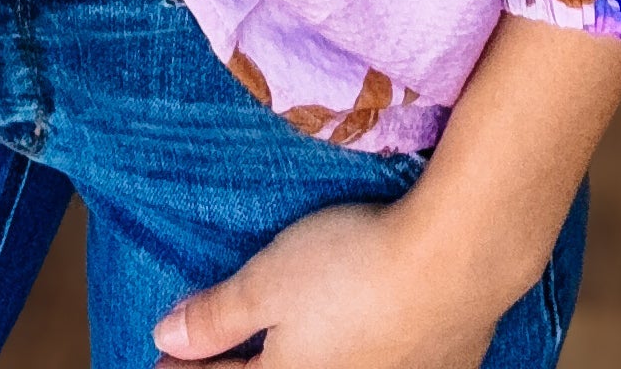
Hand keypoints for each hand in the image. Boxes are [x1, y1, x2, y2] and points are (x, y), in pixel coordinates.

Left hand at [152, 192, 513, 368]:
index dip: (189, 367)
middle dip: (238, 366)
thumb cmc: (353, 269)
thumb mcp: (267, 283)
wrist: (456, 262)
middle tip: (206, 355)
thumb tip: (166, 339)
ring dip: (297, 361)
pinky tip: (359, 343)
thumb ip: (216, 317)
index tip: (164, 358)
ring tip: (283, 344)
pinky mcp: (433, 368)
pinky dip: (355, 358)